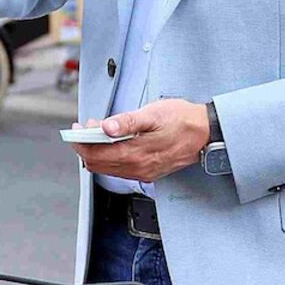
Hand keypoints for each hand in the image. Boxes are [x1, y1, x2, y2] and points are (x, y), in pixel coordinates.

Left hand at [71, 99, 210, 182]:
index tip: (77, 128)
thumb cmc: (182, 119)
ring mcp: (144, 172)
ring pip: (108, 167)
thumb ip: (127, 121)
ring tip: (98, 131)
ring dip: (98, 151)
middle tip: (86, 127)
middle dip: (86, 145)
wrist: (207, 132)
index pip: (97, 155)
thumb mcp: (153, 113)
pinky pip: (120, 169)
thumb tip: (106, 127)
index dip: (82, 142)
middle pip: (98, 164)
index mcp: (138, 153)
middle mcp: (139, 168)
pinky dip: (110, 156)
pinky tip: (112, 141)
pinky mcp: (148, 171)